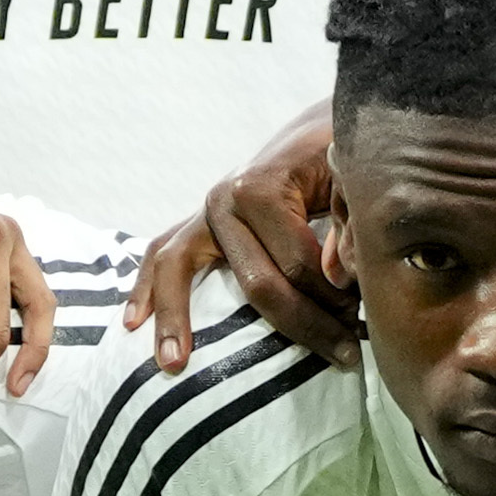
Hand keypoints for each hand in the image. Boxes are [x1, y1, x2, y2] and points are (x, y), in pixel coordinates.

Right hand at [132, 113, 349, 370]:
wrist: (316, 131)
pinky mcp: (195, 225)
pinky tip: (132, 325)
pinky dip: (146, 290)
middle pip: (256, 283)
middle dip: (305, 323)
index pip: (299, 266)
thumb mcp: (352, 187)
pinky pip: (160, 257)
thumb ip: (347, 230)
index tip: (364, 321)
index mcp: (261, 187)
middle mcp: (223, 199)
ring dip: (177, 319)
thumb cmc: (338, 162)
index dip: (335, 300)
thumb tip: (336, 280)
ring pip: (181, 270)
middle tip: (346, 354)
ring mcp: (203, 213)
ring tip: (174, 363)